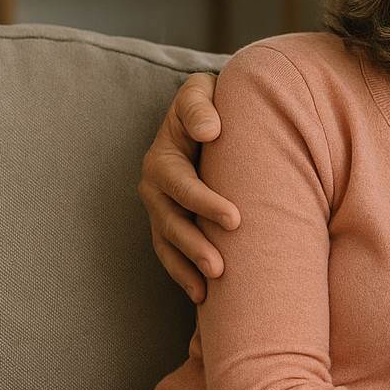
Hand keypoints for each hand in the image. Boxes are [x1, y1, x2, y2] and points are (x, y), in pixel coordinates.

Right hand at [139, 72, 237, 302]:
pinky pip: (170, 255)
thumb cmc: (210, 103)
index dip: (205, 203)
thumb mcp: (202, 92)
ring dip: (189, 266)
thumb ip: (201, 105)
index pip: (182, 184)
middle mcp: (155, 186)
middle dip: (196, 245)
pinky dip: (184, 275)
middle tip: (223, 265)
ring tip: (213, 286)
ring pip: (168, 243)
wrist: (207, 116)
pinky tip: (204, 297)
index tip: (235, 219)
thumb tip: (210, 130)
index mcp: (164, 157)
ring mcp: (159, 209)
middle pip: (172, 222)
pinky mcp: (168, 224)